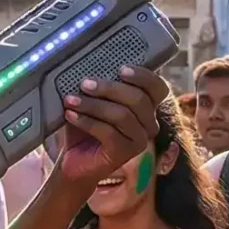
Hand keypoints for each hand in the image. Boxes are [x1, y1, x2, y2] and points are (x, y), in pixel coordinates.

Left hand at [54, 68, 169, 188]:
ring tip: (70, 100)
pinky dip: (87, 121)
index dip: (143, 76)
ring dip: (93, 105)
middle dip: (109, 88)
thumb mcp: (92, 102)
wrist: (73, 160)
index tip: (120, 69)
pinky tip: (70, 115)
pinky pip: (108, 132)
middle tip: (84, 84)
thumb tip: (88, 68)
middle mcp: (149, 124)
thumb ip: (97, 86)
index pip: (157, 88)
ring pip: (122, 116)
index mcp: (146, 107)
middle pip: (138, 100)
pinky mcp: (125, 154)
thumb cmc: (84, 127)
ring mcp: (139, 141)